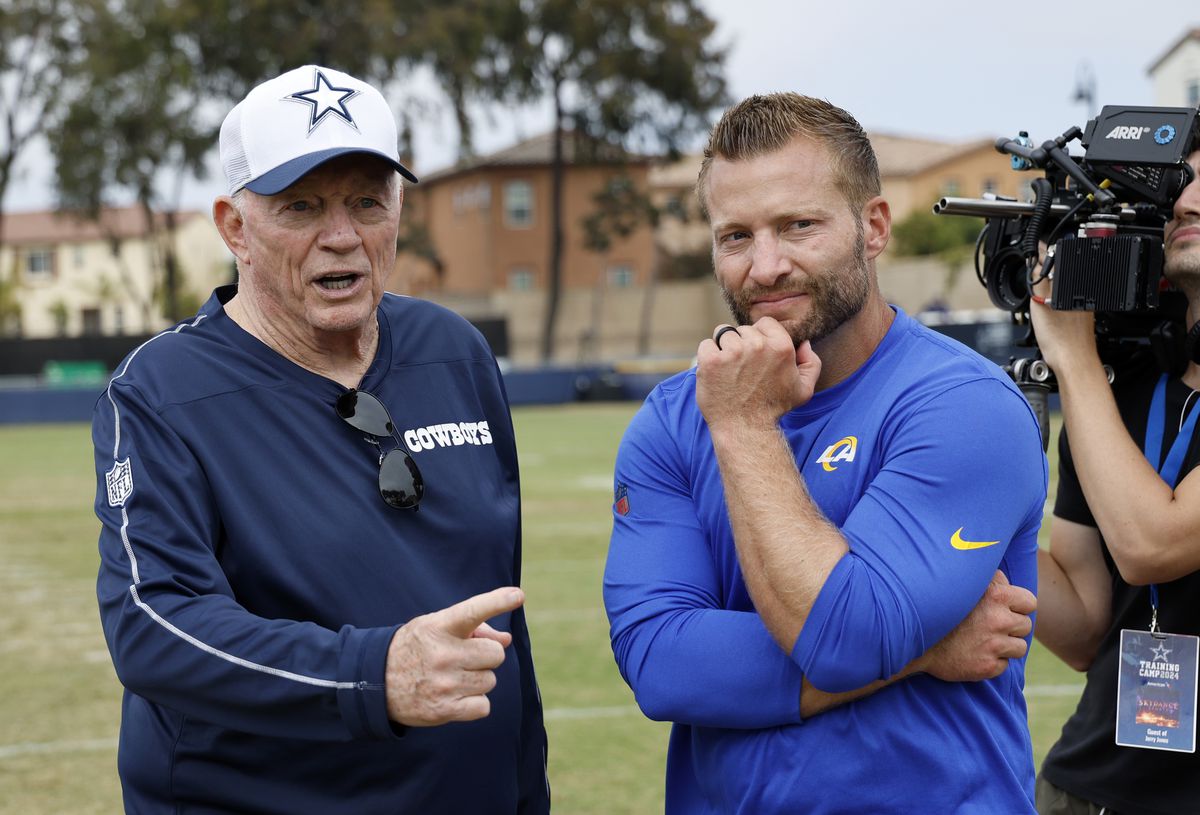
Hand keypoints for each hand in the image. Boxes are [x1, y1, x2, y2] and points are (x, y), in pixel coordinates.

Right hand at [385, 587, 524, 725]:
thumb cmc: (416, 648)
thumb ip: (473, 628)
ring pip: (490, 680)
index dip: (497, 602)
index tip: (517, 596)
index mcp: (439, 627)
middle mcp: (442, 654)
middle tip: (465, 657)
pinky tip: (455, 696)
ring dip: (478, 679)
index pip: (473, 611)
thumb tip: (507, 639)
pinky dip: (475, 703)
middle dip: (486, 655)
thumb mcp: (436, 627)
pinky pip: (483, 706)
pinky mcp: (444, 710)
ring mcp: (444, 684)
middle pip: (495, 653)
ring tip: (453, 677)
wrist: (375, 683)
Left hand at [695, 317, 821, 432]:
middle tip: (743, 369)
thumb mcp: (803, 390)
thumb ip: (811, 363)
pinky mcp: (711, 360)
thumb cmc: (773, 409)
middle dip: (741, 344)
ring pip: (723, 334)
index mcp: (781, 347)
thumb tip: (804, 343)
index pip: (765, 323)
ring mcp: (733, 352)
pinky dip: (708, 356)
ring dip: (724, 349)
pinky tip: (716, 373)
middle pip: (742, 329)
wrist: (744, 428)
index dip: (759, 337)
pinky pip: (706, 345)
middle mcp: (757, 346)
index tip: (755, 355)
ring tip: (729, 371)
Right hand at [920, 570, 1035, 681]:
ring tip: (984, 641)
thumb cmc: (938, 608)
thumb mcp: (963, 584)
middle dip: (1012, 627)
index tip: (1005, 609)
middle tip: (991, 626)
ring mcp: (993, 646)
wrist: (912, 639)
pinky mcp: (987, 667)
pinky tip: (975, 654)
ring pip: (1019, 648)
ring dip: (1005, 646)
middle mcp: (998, 620)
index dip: (1018, 605)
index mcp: (995, 596)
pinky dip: (992, 662)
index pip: (1029, 602)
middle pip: (1026, 626)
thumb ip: (988, 578)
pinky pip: (1003, 666)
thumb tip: (1006, 579)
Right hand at [1027, 242, 1098, 373]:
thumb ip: (1039, 281)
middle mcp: (1080, 292)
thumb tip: (1038, 263)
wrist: (1072, 360)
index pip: (1056, 260)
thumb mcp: (1041, 303)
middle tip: (1032, 268)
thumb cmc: (1060, 338)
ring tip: (1037, 288)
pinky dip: (1054, 297)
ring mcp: (1081, 304)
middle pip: (1061, 272)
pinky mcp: (1079, 314)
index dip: (1042, 253)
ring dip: (1049, 283)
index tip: (1034, 250)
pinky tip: (1046, 307)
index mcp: (1073, 286)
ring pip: (1062, 286)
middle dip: (1046, 268)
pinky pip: (1064, 298)